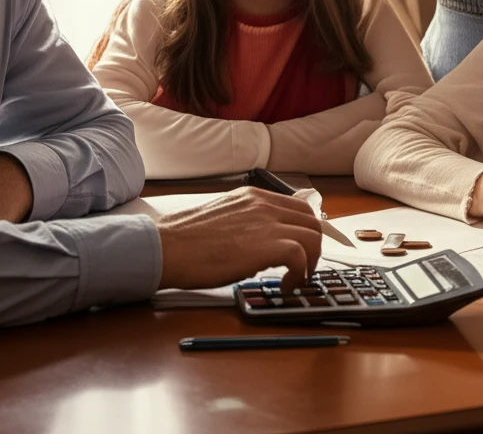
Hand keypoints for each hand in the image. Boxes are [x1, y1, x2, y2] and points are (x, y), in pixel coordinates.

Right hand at [155, 187, 322, 293]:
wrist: (168, 247)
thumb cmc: (187, 240)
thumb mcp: (223, 218)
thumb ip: (245, 221)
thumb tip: (258, 238)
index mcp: (253, 196)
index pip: (299, 206)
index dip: (306, 230)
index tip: (303, 250)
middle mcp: (264, 204)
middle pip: (312, 220)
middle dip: (314, 248)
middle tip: (302, 269)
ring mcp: (267, 222)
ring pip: (313, 236)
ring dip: (311, 262)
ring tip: (295, 280)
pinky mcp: (267, 245)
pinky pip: (302, 255)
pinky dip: (300, 274)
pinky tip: (285, 286)